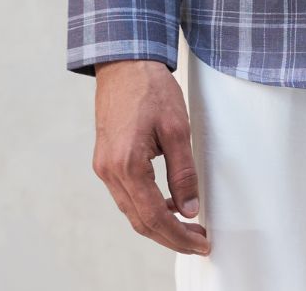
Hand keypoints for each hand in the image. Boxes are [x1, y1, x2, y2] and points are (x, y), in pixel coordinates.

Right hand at [91, 59, 210, 256]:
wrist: (124, 63)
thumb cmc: (150, 89)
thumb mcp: (177, 128)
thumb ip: (183, 172)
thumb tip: (189, 209)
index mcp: (127, 165)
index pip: (154, 216)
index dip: (179, 235)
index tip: (201, 242)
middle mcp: (109, 172)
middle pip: (140, 221)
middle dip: (171, 236)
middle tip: (198, 239)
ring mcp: (104, 167)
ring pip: (132, 211)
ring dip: (159, 223)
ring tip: (188, 224)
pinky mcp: (105, 161)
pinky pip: (126, 196)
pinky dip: (147, 206)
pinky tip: (167, 202)